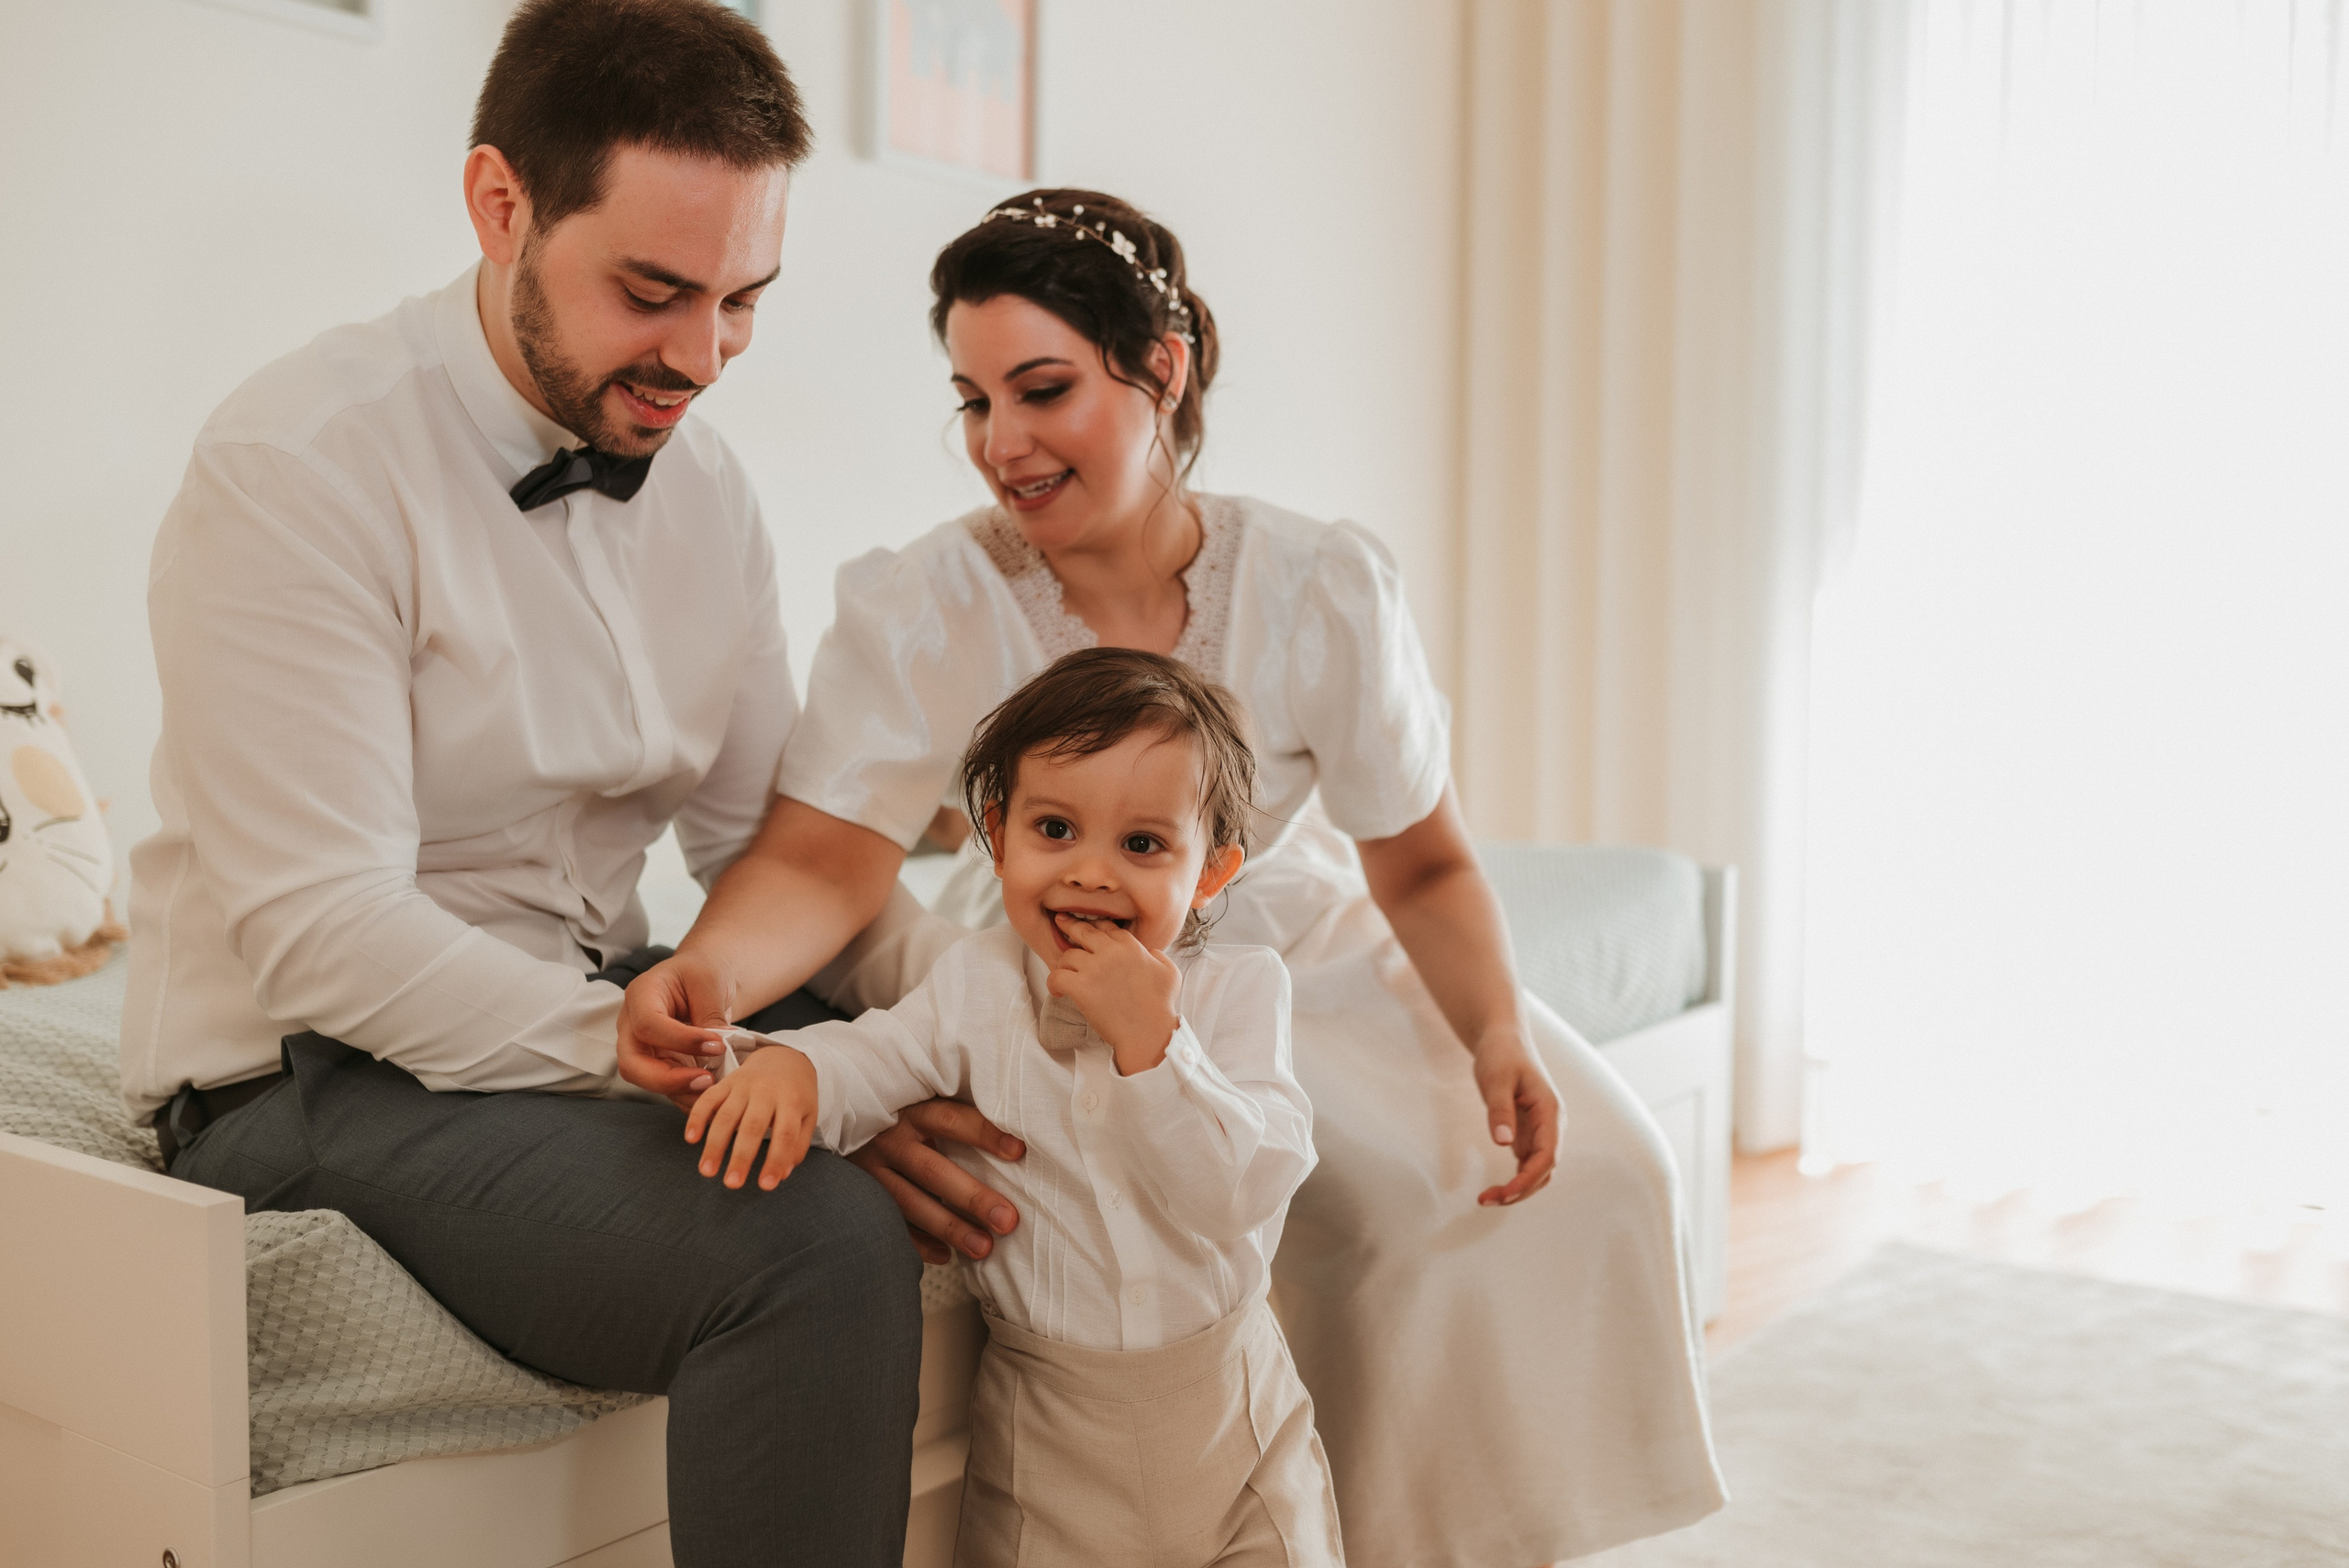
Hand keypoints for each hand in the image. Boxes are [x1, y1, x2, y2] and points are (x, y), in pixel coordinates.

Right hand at [618, 951, 735, 1108]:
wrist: (699, 979)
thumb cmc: (701, 972)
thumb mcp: (709, 982)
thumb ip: (710, 1015)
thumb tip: (719, 1052)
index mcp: (641, 995)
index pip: (648, 1024)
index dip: (681, 1040)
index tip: (718, 1045)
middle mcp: (631, 1025)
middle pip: (631, 1063)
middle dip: (667, 1079)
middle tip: (707, 1081)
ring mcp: (641, 1047)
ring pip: (645, 1081)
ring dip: (679, 1092)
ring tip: (714, 1091)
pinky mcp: (656, 1063)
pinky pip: (664, 1087)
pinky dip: (686, 1095)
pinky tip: (711, 1096)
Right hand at [682, 1043, 819, 1190]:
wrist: (784, 1056)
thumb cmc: (797, 1094)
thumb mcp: (808, 1116)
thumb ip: (797, 1144)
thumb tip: (782, 1174)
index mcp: (792, 1100)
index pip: (785, 1134)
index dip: (775, 1160)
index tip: (766, 1186)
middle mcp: (767, 1091)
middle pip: (752, 1126)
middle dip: (741, 1157)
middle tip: (732, 1185)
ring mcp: (744, 1085)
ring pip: (726, 1116)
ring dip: (714, 1144)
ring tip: (707, 1172)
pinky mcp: (726, 1082)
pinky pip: (708, 1099)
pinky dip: (697, 1117)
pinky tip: (690, 1139)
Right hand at [847, 1101, 1025, 1264]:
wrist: (828, 1114)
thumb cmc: (897, 1111)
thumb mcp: (917, 1099)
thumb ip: (954, 1111)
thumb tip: (1012, 1127)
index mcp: (910, 1110)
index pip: (951, 1119)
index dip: (984, 1134)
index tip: (1019, 1150)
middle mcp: (889, 1141)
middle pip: (933, 1171)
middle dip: (972, 1198)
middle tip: (1008, 1221)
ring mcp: (871, 1171)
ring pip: (911, 1204)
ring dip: (949, 1228)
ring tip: (984, 1248)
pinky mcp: (860, 1196)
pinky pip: (890, 1225)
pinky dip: (917, 1244)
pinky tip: (946, 1256)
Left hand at [1048, 914, 1180, 1073]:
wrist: (1148, 1033)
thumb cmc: (1161, 1006)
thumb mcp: (1170, 973)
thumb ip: (1159, 956)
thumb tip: (1150, 952)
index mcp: (1131, 946)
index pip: (1107, 927)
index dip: (1096, 926)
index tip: (1087, 927)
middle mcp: (1111, 952)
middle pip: (1084, 931)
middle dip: (1070, 925)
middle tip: (1060, 922)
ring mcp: (1095, 969)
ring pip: (1067, 955)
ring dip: (1064, 964)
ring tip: (1065, 974)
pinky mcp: (1081, 987)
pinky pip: (1056, 976)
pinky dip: (1053, 983)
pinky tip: (1058, 991)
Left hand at [1470, 1029, 1562, 1206]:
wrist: (1502, 1039)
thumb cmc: (1501, 1055)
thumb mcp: (1496, 1079)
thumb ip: (1500, 1110)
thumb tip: (1503, 1143)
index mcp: (1550, 1112)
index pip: (1548, 1156)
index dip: (1528, 1179)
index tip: (1504, 1194)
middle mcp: (1551, 1125)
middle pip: (1544, 1170)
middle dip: (1520, 1190)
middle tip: (1486, 1200)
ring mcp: (1541, 1131)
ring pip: (1537, 1171)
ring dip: (1517, 1189)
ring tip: (1487, 1198)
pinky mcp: (1528, 1133)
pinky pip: (1526, 1164)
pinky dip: (1514, 1180)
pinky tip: (1495, 1189)